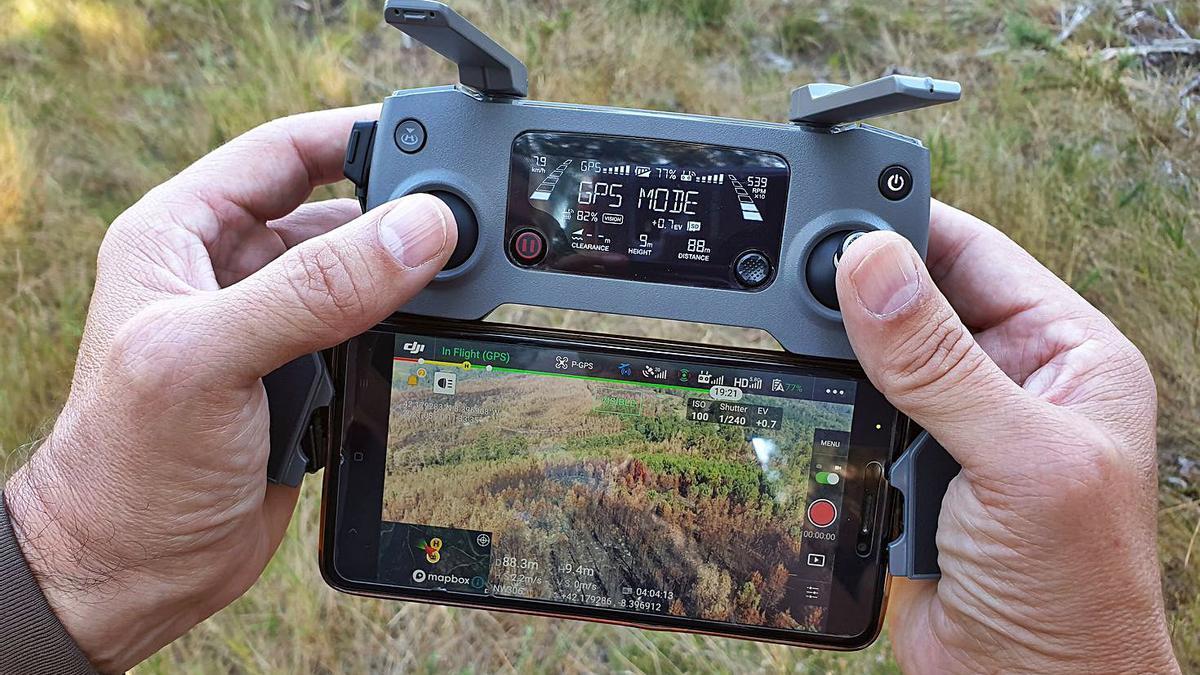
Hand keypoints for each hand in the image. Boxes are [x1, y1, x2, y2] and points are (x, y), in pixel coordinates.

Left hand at [3, 107, 456, 671]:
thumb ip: (313, 289)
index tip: (432, 139)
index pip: (281, 153)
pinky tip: (439, 327)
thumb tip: (417, 232)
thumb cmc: (128, 466)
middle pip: (334, 211)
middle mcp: (228, 272)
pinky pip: (371, 333)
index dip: (354, 136)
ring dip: (407, 273)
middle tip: (462, 217)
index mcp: (182, 235)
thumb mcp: (209, 357)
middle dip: (396, 210)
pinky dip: (408, 328)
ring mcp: (271, 328)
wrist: (131, 575)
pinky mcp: (305, 380)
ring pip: (361, 274)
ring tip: (461, 273)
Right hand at [835, 202, 1177, 672]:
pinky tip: (808, 391)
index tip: (837, 209)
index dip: (909, 227)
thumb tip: (871, 268)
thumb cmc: (1073, 592)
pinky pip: (852, 409)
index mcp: (1066, 354)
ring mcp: (954, 425)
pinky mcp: (906, 466)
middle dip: (860, 287)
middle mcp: (1011, 379)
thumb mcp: (1018, 459)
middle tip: (796, 274)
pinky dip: (827, 400)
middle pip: (916, 298)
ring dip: (839, 350)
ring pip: (875, 353)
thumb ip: (941, 363)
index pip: (977, 254)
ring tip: (797, 334)